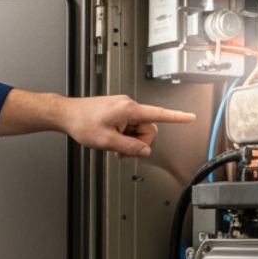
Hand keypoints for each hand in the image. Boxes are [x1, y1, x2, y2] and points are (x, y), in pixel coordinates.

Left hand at [58, 95, 196, 157]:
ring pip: (138, 130)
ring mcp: (123, 109)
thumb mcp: (107, 141)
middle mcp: (128, 106)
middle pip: (148, 128)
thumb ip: (130, 147)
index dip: (177, 117)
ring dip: (129, 142)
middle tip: (122, 152)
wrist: (67, 115)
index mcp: (129, 110)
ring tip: (113, 146)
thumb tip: (145, 151)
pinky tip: (112, 141)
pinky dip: (124, 137)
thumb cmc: (82, 122)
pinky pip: (129, 127)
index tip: (190, 117)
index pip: (159, 114)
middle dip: (138, 143)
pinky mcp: (118, 112)